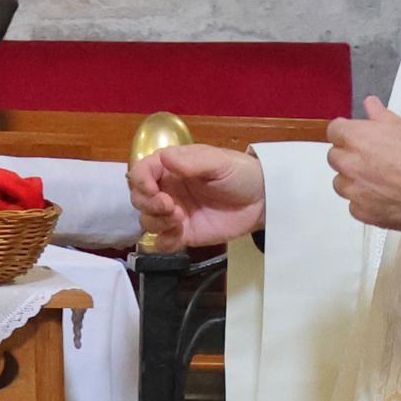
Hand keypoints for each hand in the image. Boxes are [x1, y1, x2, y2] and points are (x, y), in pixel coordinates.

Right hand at [130, 142, 264, 248]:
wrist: (262, 201)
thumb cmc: (240, 174)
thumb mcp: (219, 162)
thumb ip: (192, 161)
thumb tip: (164, 157)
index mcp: (172, 167)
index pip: (141, 171)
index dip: (140, 181)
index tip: (152, 189)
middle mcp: (168, 189)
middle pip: (139, 198)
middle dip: (149, 204)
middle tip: (171, 206)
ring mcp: (174, 213)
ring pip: (147, 221)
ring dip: (156, 222)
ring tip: (180, 219)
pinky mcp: (183, 234)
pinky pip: (162, 243)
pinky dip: (164, 242)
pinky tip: (179, 236)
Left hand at [327, 97, 400, 232]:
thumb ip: (381, 117)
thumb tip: (370, 104)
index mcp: (357, 138)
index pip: (334, 130)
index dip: (347, 131)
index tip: (358, 135)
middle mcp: (350, 164)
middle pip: (334, 157)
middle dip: (348, 155)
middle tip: (371, 157)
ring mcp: (354, 191)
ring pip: (341, 183)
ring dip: (353, 179)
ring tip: (378, 179)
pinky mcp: (363, 213)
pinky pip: (354, 205)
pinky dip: (364, 201)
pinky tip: (383, 197)